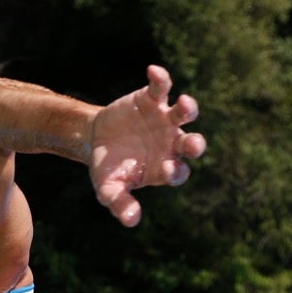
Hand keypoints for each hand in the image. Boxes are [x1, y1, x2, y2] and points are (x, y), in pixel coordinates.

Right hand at [88, 65, 206, 226]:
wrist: (96, 139)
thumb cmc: (108, 168)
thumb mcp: (108, 188)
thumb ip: (120, 203)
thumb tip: (131, 221)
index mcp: (165, 167)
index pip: (178, 171)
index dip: (176, 170)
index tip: (168, 168)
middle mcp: (172, 143)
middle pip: (192, 144)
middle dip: (195, 144)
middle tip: (193, 144)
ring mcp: (164, 120)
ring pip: (184, 113)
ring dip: (188, 108)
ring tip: (183, 104)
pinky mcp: (152, 99)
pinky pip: (161, 87)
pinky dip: (160, 79)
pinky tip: (153, 71)